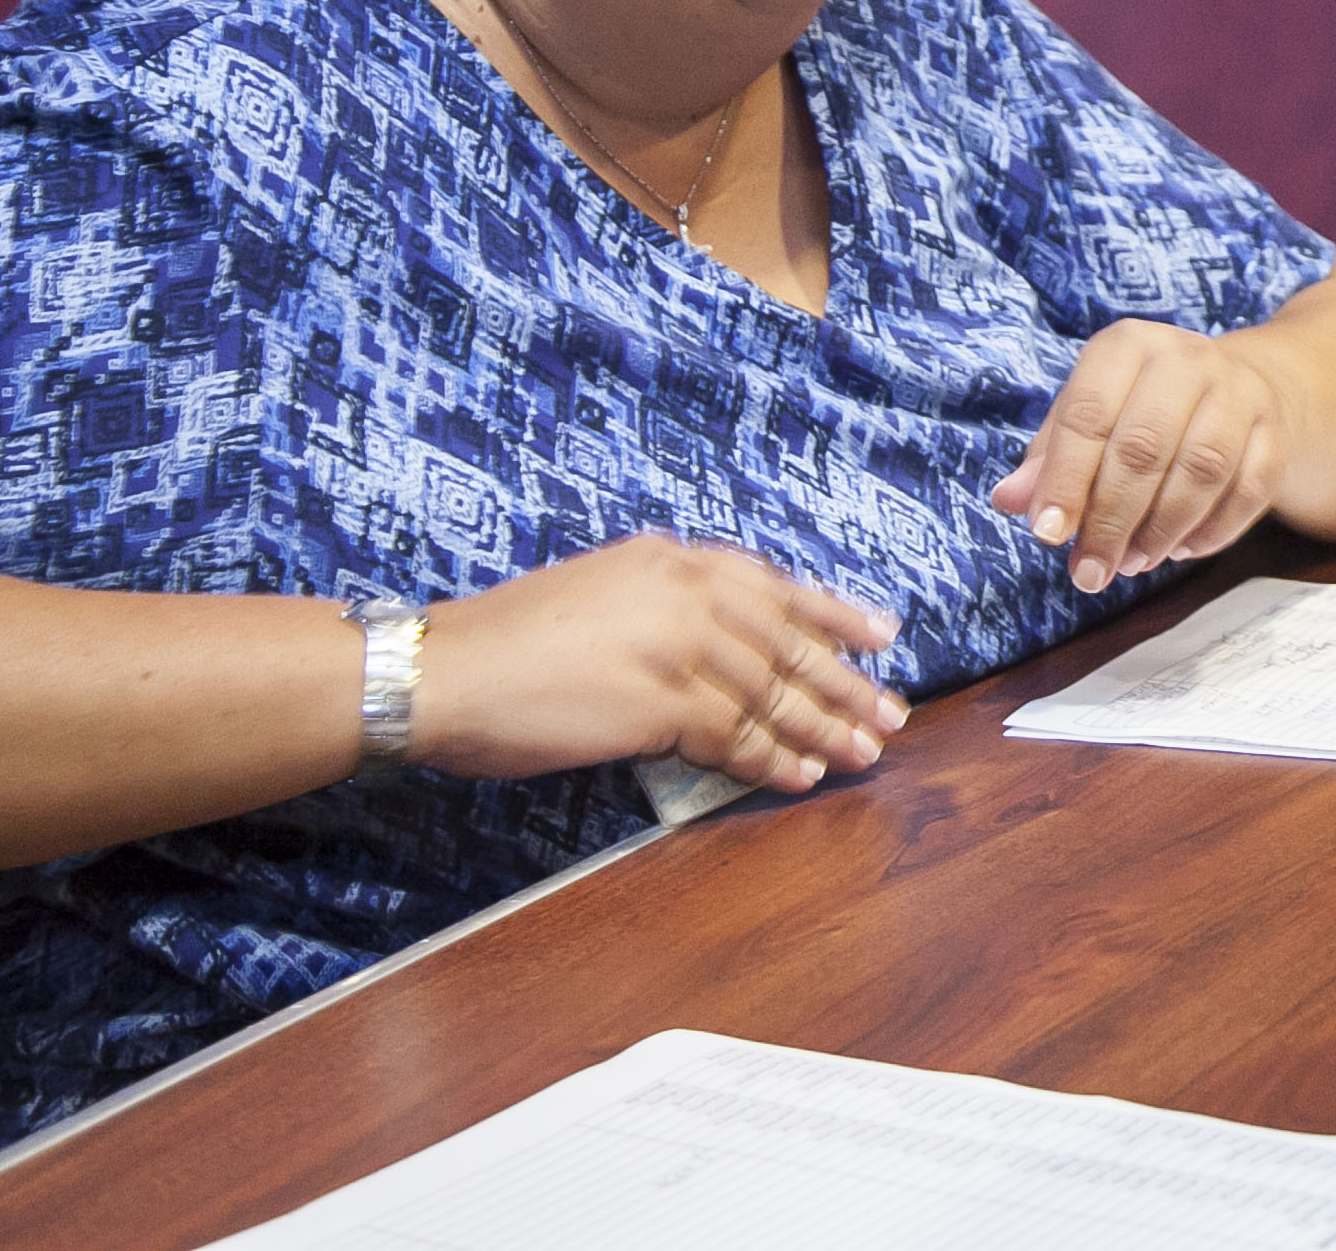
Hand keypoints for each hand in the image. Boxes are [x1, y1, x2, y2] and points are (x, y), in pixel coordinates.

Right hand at [412, 535, 904, 794]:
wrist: (443, 670)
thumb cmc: (510, 643)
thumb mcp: (602, 595)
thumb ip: (665, 610)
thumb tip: (721, 654)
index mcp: (672, 560)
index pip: (774, 586)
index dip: (835, 613)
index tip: (883, 636)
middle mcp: (684, 591)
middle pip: (788, 640)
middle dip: (846, 680)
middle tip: (891, 712)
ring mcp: (676, 643)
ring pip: (772, 690)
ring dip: (825, 725)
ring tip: (864, 752)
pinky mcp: (660, 699)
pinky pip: (736, 734)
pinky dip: (772, 759)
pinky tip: (800, 775)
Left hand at [992, 320, 1299, 591]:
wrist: (1245, 386)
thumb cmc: (1145, 408)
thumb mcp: (1091, 415)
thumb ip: (1049, 457)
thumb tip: (1009, 500)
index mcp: (1128, 346)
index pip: (1088, 414)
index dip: (1064, 480)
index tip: (1048, 535)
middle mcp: (1187, 358)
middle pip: (1144, 448)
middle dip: (1111, 520)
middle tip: (1090, 571)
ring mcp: (1240, 393)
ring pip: (1200, 471)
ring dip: (1160, 531)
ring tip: (1131, 564)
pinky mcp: (1275, 432)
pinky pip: (1247, 492)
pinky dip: (1210, 532)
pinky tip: (1179, 550)